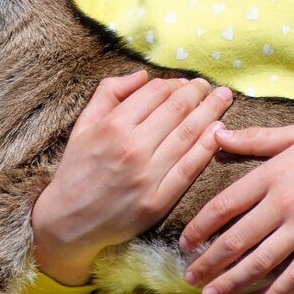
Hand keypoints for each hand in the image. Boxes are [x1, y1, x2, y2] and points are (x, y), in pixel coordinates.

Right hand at [31, 71, 232, 285]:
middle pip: (176, 110)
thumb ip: (108, 94)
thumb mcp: (83, 124)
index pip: (154, 93)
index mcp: (112, 125)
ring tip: (224, 99)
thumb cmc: (77, 168)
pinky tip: (219, 133)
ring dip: (210, 113)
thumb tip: (141, 75)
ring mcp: (147, 175)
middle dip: (198, 93)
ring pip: (187, 135)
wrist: (70, 219)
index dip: (174, 83)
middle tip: (210, 85)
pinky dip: (206, 148)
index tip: (184, 82)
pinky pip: (188, 169)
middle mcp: (132, 147)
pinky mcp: (158, 200)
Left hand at [179, 123, 293, 293]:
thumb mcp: (293, 134)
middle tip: (188, 279)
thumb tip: (215, 133)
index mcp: (269, 176)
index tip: (183, 243)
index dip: (201, 227)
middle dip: (209, 262)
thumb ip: (252, 139)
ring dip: (232, 281)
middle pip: (237, 239)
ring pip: (261, 261)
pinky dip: (275, 291)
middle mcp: (282, 205)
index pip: (224, 206)